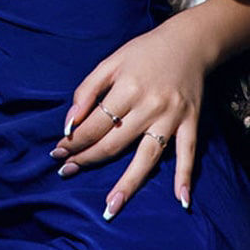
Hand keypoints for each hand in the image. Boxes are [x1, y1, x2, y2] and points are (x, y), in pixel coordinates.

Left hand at [48, 21, 207, 217]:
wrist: (190, 42)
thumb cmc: (144, 52)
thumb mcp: (111, 62)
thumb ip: (87, 90)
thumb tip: (69, 123)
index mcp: (127, 88)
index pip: (94, 124)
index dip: (74, 140)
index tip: (58, 151)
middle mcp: (149, 106)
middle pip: (114, 143)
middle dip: (87, 159)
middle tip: (66, 172)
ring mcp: (171, 117)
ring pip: (147, 157)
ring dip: (127, 184)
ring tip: (110, 207)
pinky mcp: (190, 123)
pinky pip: (188, 154)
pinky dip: (185, 177)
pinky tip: (181, 201)